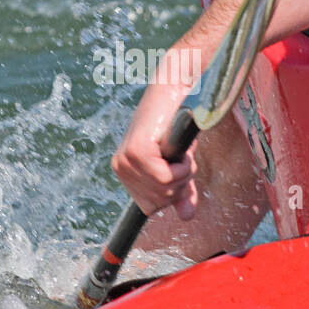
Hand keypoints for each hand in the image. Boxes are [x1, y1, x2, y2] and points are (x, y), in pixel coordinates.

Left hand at [111, 79, 198, 218]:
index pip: (149, 208)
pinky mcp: (137, 151)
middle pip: (159, 202)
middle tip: (182, 157)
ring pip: (164, 190)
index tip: (178, 170)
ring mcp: (127, 159)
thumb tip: (186, 216)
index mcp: (125, 171)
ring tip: (180, 151)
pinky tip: (179, 150)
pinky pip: (165, 178)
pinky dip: (182, 167)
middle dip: (180, 183)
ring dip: (183, 172)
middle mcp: (121, 167)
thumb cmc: (178, 124)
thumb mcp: (178, 164)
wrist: (178, 92)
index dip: (171, 194)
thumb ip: (179, 190)